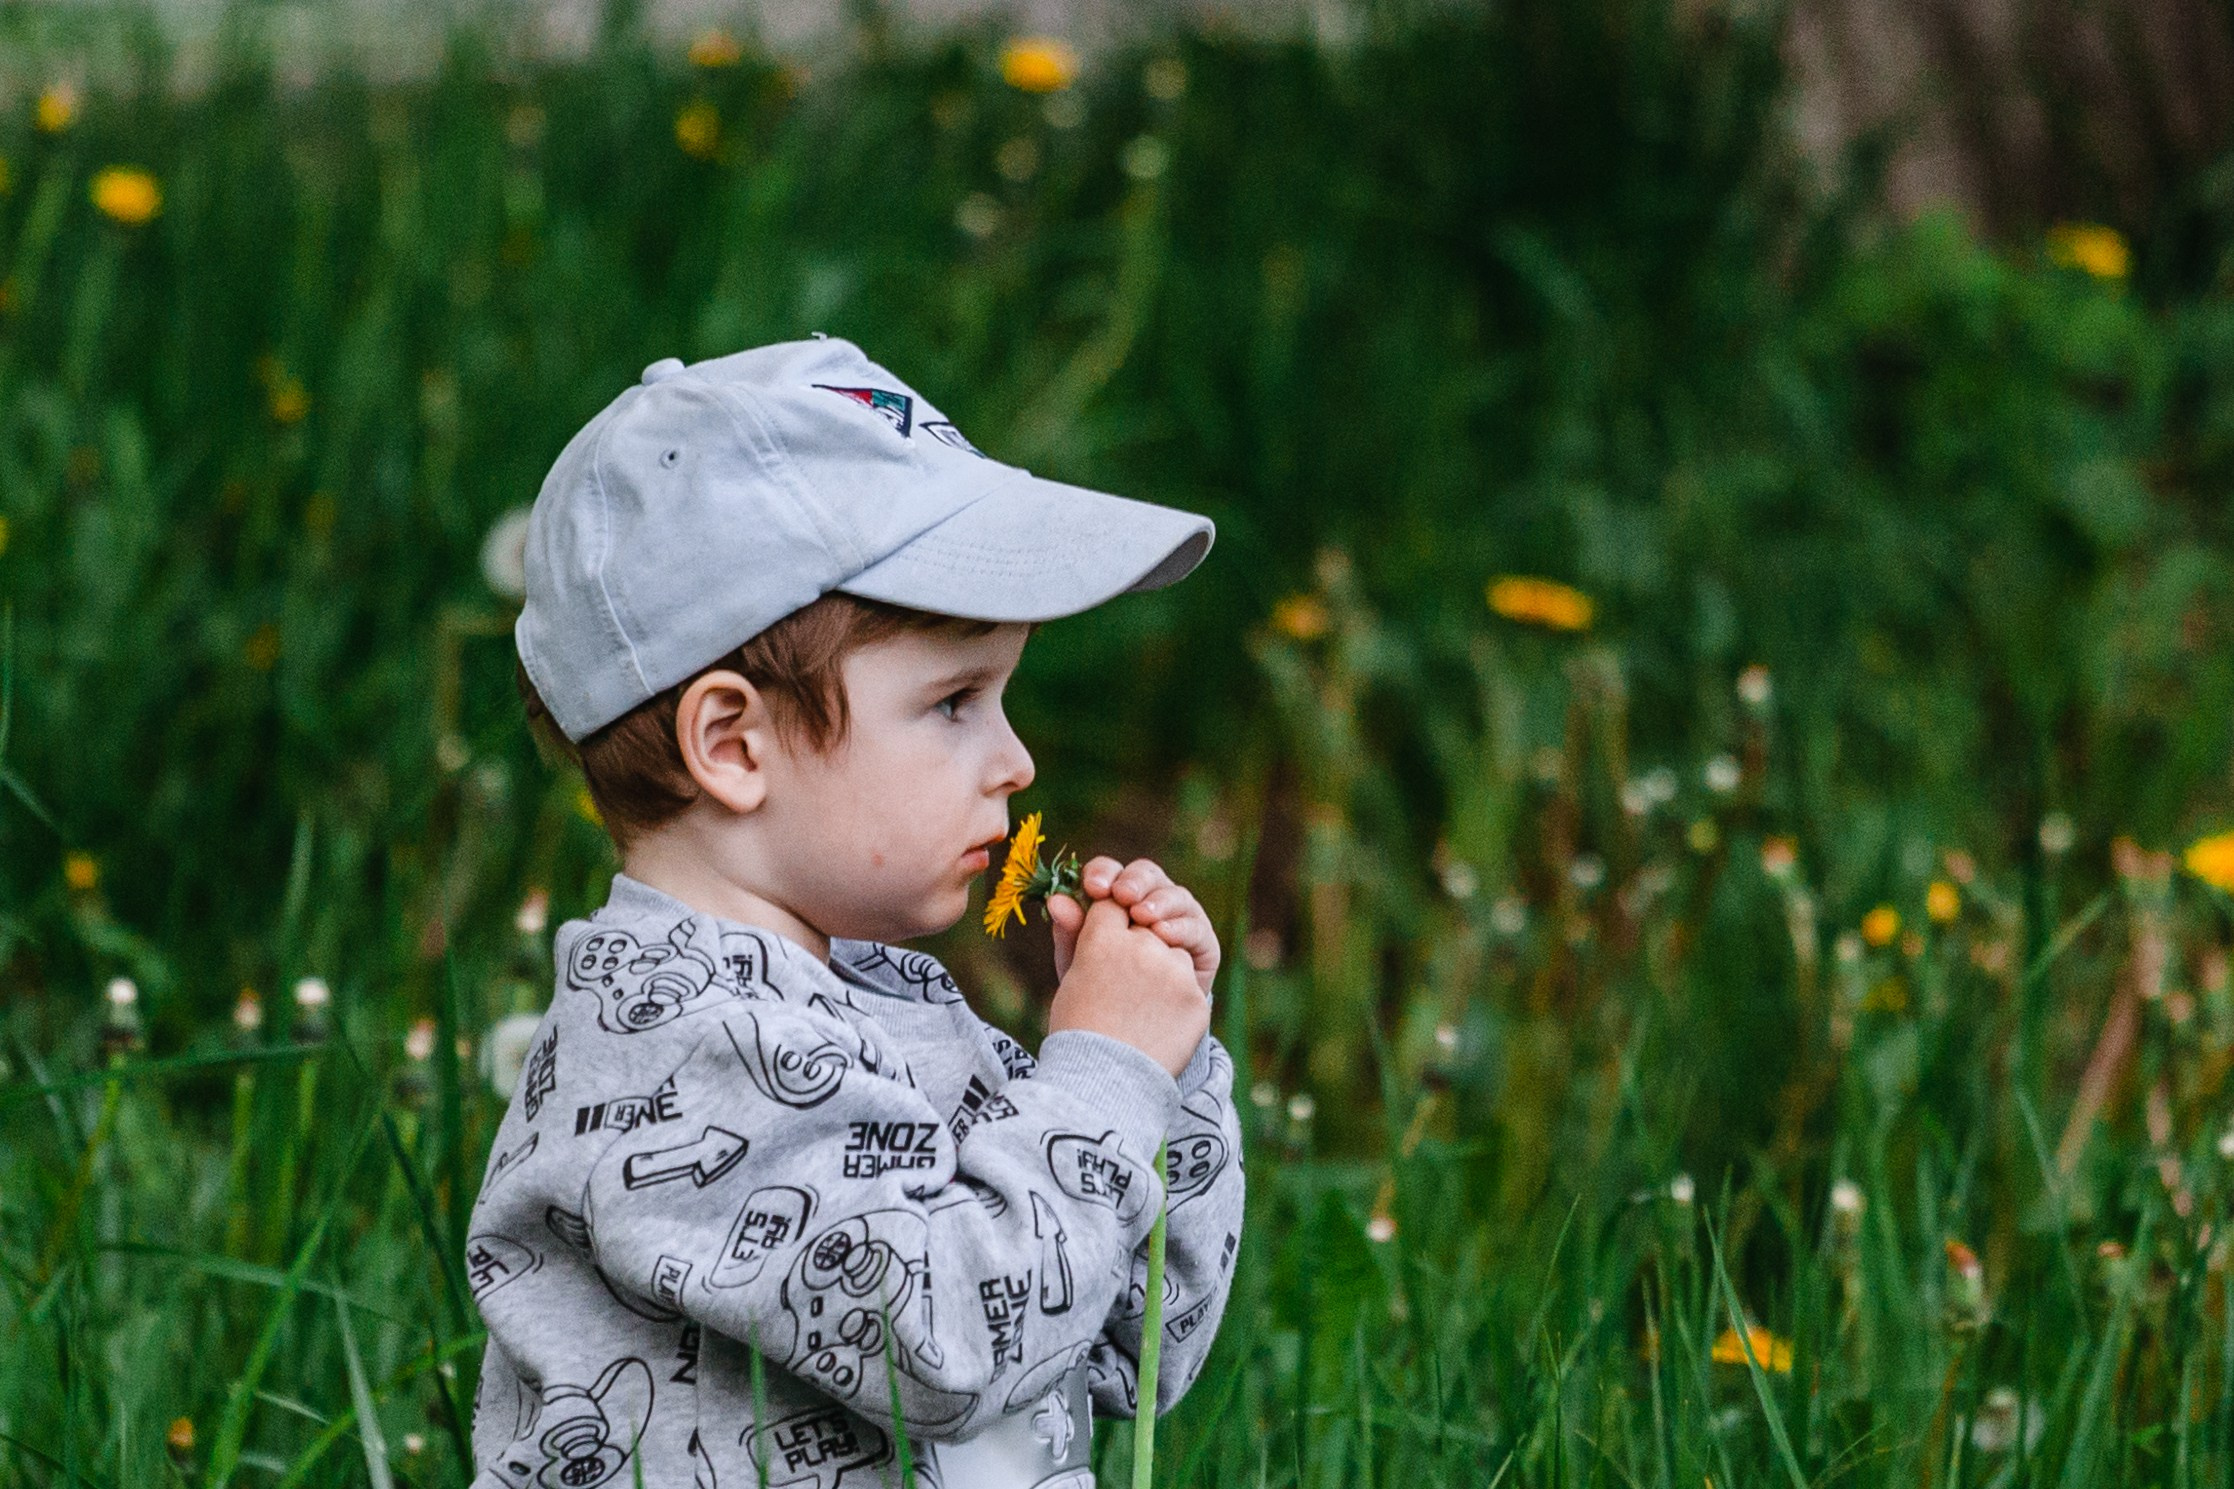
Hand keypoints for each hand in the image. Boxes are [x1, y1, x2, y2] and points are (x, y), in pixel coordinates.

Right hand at [1047, 895, 1208, 1076]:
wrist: (1104, 1087)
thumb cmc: (1076, 1030)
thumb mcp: (1068, 978)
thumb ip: (1070, 933)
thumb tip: (1061, 897)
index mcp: (1102, 939)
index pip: (1111, 906)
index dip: (1108, 926)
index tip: (1103, 948)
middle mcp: (1141, 946)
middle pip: (1144, 928)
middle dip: (1137, 947)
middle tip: (1120, 988)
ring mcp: (1173, 971)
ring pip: (1171, 953)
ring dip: (1160, 971)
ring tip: (1137, 1009)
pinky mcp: (1195, 996)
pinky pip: (1187, 985)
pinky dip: (1176, 1001)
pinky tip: (1156, 1025)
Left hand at [1048, 856, 1220, 999]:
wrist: (1131, 1036)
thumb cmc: (1101, 992)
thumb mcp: (1080, 961)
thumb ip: (1070, 930)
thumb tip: (1054, 901)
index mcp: (1116, 900)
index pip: (1111, 872)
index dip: (1103, 872)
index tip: (1093, 887)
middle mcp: (1150, 902)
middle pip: (1147, 875)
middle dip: (1135, 881)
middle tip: (1123, 896)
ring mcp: (1178, 920)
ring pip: (1176, 896)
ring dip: (1160, 901)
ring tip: (1143, 915)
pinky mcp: (1201, 944)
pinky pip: (1196, 928)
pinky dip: (1181, 927)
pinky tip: (1163, 935)